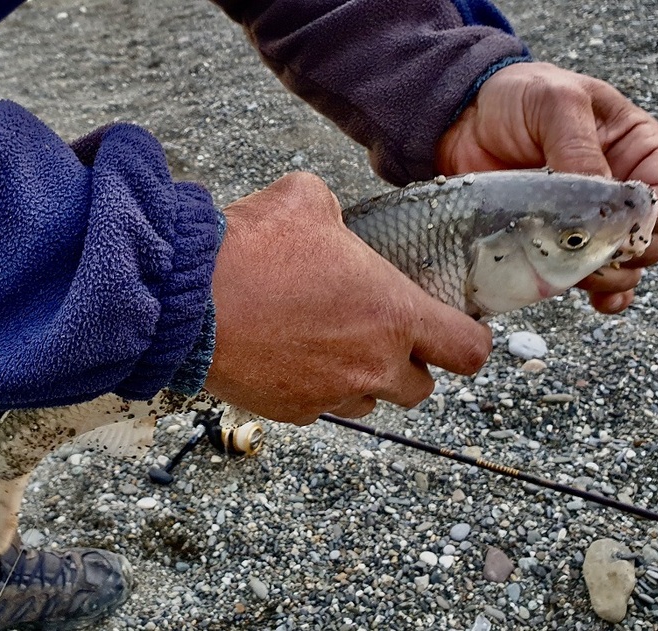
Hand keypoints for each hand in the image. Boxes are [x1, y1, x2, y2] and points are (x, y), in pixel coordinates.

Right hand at [204, 172, 491, 424]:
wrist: (187, 297)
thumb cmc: (251, 248)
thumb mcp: (306, 200)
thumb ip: (337, 216)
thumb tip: (329, 223)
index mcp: (394, 313)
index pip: (468, 352)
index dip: (470, 343)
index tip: (458, 333)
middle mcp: (372, 365)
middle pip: (420, 389)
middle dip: (408, 365)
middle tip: (382, 336)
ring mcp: (331, 394)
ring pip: (368, 403)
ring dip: (361, 380)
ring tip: (328, 346)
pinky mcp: (291, 411)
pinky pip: (319, 408)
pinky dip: (314, 389)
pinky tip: (288, 356)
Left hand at [436, 62, 657, 313]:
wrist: (462, 118)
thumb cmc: (516, 97)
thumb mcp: (554, 103)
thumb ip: (578, 146)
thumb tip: (600, 196)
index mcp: (635, 151)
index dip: (653, 221)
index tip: (621, 230)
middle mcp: (618, 191)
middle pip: (646, 241)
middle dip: (625, 255)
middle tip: (589, 255)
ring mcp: (585, 221)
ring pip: (619, 266)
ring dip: (606, 278)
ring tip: (578, 276)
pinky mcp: (550, 241)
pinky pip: (584, 276)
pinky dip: (591, 291)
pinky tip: (585, 296)